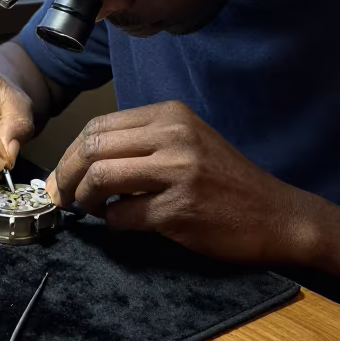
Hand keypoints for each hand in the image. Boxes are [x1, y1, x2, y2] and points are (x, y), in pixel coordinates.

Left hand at [45, 101, 316, 263]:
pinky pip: (123, 217)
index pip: (99, 125)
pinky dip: (113, 224)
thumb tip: (84, 160)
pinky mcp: (179, 209)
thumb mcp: (188, 142)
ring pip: (101, 178)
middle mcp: (173, 136)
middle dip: (68, 175)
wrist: (276, 215)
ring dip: (85, 200)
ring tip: (91, 210)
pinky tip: (123, 225)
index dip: (72, 153)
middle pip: (93, 148)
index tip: (63, 175)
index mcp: (171, 115)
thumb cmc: (226, 182)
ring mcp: (177, 171)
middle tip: (63, 196)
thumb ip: (142, 142)